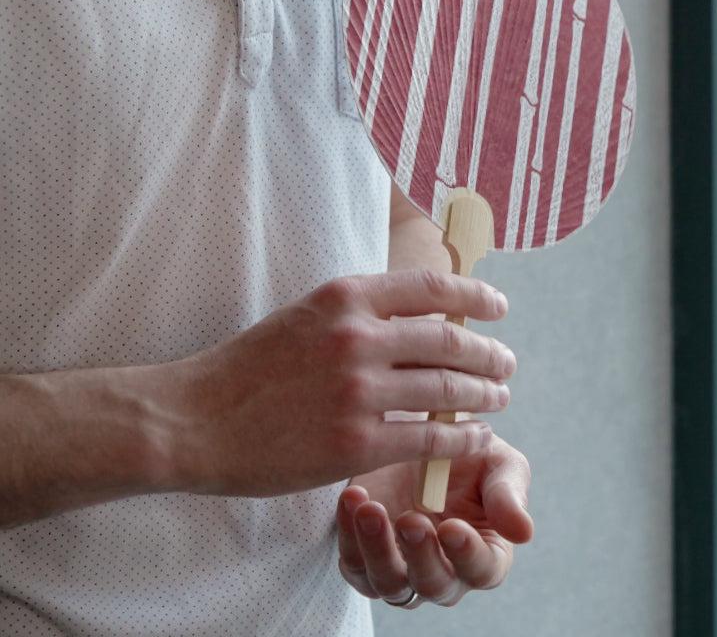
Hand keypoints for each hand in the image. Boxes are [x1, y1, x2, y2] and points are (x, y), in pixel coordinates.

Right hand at [177, 270, 514, 495]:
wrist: (195, 419)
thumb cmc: (248, 367)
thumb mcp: (305, 316)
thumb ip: (359, 313)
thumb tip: (420, 319)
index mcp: (345, 296)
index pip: (432, 287)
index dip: (475, 296)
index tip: (499, 307)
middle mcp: (358, 337)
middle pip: (451, 341)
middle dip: (490, 354)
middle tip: (507, 364)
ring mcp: (358, 391)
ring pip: (448, 389)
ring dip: (485, 395)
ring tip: (499, 399)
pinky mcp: (355, 443)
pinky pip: (430, 436)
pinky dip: (463, 437)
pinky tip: (477, 437)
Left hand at [336, 434, 532, 606]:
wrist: (418, 427)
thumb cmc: (466, 449)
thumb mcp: (497, 461)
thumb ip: (508, 494)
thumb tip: (523, 532)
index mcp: (484, 550)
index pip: (482, 569)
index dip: (468, 554)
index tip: (452, 527)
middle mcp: (444, 568)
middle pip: (434, 584)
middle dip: (421, 556)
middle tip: (410, 520)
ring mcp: (401, 566)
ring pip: (388, 581)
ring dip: (377, 549)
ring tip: (369, 509)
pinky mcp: (363, 554)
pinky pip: (353, 560)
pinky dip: (348, 533)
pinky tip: (352, 499)